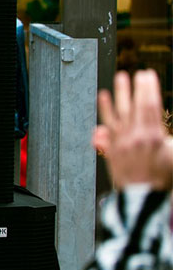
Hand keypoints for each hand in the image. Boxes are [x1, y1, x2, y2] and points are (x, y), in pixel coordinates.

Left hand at [95, 69, 172, 190]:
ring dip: (120, 92)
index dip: (149, 89)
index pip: (151, 106)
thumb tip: (165, 132)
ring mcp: (123, 140)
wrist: (142, 196)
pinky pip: (107, 123)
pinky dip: (105, 109)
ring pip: (120, 111)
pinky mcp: (112, 146)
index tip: (148, 76)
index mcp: (155, 137)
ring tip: (120, 78)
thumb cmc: (161, 178)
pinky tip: (103, 96)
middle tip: (137, 73)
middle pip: (136, 105)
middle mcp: (137, 136)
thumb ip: (169, 140)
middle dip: (137, 87)